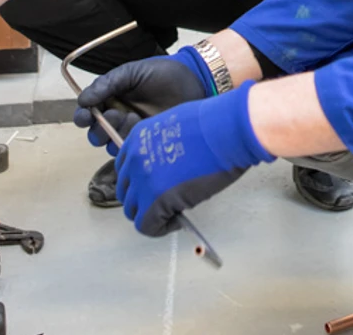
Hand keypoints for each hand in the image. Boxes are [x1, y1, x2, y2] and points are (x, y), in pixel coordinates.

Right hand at [74, 47, 213, 152]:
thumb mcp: (131, 72)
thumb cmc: (162, 73)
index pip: (87, 113)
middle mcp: (117, 118)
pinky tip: (140, 125)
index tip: (84, 116)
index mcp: (110, 100)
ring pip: (110, 143)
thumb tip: (82, 99)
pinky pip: (129, 149)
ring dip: (115, 133)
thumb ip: (107, 84)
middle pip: (95, 134)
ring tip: (132, 117)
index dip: (82, 117)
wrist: (192, 81)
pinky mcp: (146, 143)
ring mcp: (131, 132)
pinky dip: (129, 140)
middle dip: (97, 128)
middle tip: (114, 114)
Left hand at [115, 82, 274, 236]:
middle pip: (126, 193)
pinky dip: (160, 228)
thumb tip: (167, 167)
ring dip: (152, 215)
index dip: (141, 183)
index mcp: (138, 138)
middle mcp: (134, 159)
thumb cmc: (214, 125)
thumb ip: (163, 146)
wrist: (227, 132)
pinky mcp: (154, 200)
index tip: (158, 187)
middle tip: (167, 203)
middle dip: (144, 201)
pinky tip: (177, 221)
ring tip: (175, 211)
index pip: (125, 170)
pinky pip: (147, 226)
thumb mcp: (176, 127)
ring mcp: (142, 180)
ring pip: (133, 212)